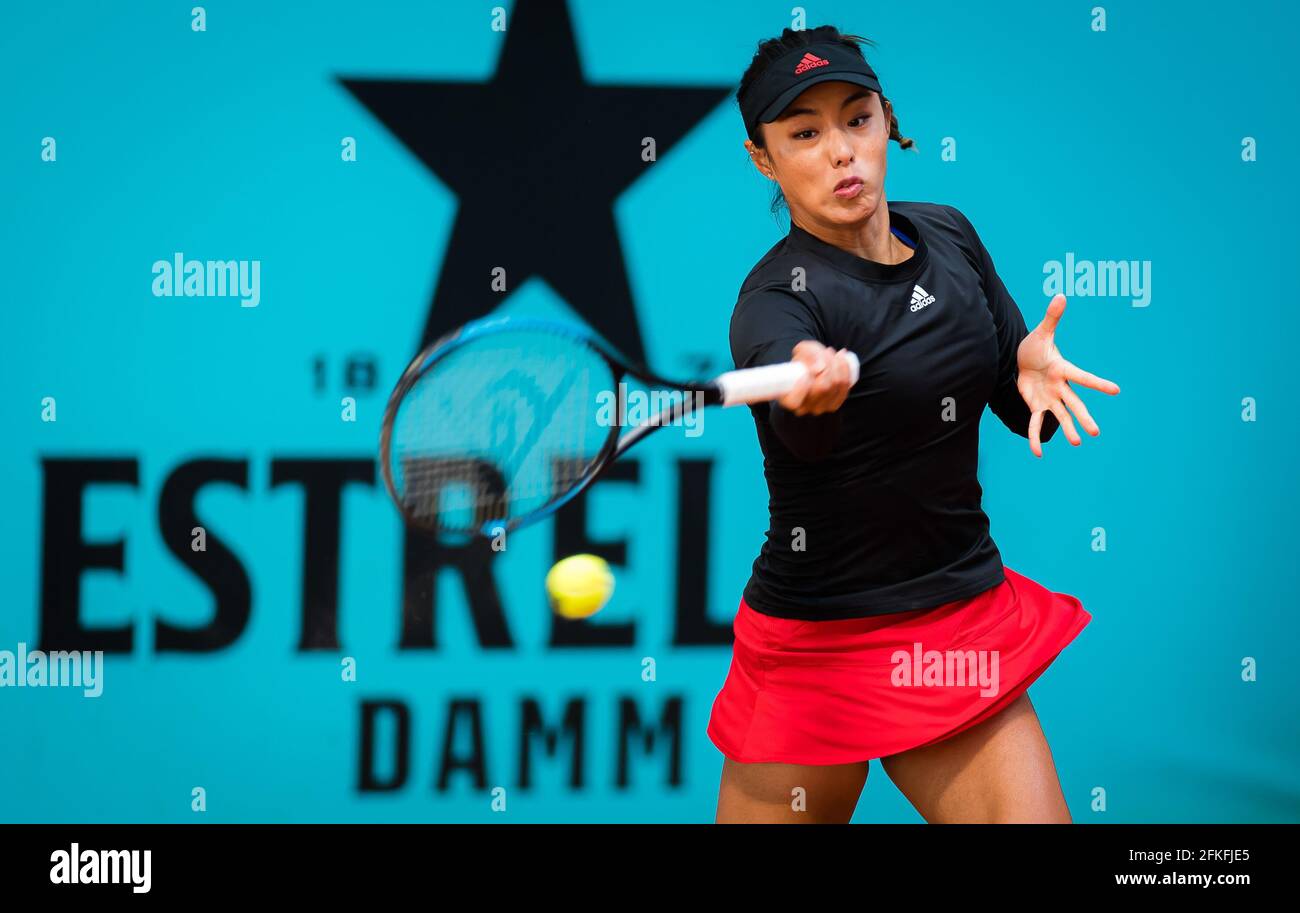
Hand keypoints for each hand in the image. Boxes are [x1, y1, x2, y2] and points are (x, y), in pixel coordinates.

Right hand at [779, 340, 854, 415]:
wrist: (813, 364)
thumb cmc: (802, 360)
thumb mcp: (801, 351)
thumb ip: (807, 355)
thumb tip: (819, 369)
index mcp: (789, 400)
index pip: (794, 401)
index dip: (802, 387)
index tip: (806, 371)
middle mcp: (804, 408)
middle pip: (823, 388)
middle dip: (827, 364)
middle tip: (824, 351)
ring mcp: (821, 408)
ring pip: (836, 384)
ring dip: (837, 364)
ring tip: (830, 352)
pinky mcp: (835, 404)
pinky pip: (845, 386)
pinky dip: (845, 369)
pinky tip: (841, 358)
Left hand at [1017, 294, 1120, 456]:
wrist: (1022, 360)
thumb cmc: (1036, 346)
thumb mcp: (1041, 332)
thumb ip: (1052, 317)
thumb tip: (1061, 295)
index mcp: (1064, 370)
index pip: (1082, 377)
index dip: (1098, 383)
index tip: (1116, 390)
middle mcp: (1060, 387)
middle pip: (1074, 403)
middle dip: (1083, 416)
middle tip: (1096, 431)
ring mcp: (1049, 398)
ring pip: (1060, 415)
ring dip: (1067, 429)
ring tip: (1078, 442)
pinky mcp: (1036, 406)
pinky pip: (1036, 423)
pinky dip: (1035, 437)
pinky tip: (1037, 453)